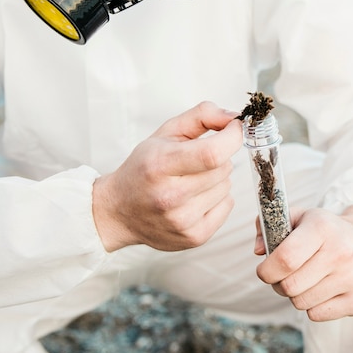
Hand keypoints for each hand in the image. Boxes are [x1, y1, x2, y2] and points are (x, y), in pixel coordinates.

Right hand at [92, 102, 241, 251]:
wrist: (119, 210)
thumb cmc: (144, 167)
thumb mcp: (166, 132)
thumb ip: (202, 116)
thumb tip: (234, 118)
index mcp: (160, 165)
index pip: (212, 153)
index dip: (231, 137)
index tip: (233, 128)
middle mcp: (170, 196)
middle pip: (223, 168)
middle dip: (218, 158)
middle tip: (196, 161)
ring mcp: (183, 220)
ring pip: (227, 186)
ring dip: (216, 179)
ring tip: (191, 181)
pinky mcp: (195, 237)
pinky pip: (228, 205)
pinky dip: (218, 198)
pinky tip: (196, 198)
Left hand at [254, 205, 352, 321]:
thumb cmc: (329, 229)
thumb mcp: (302, 216)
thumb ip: (271, 225)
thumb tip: (258, 250)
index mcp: (322, 228)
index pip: (285, 258)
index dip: (267, 269)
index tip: (264, 269)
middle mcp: (340, 253)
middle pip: (289, 286)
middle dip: (278, 283)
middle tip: (284, 275)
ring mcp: (351, 279)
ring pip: (300, 303)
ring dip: (295, 294)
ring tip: (305, 279)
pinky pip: (316, 315)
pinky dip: (312, 305)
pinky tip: (321, 288)